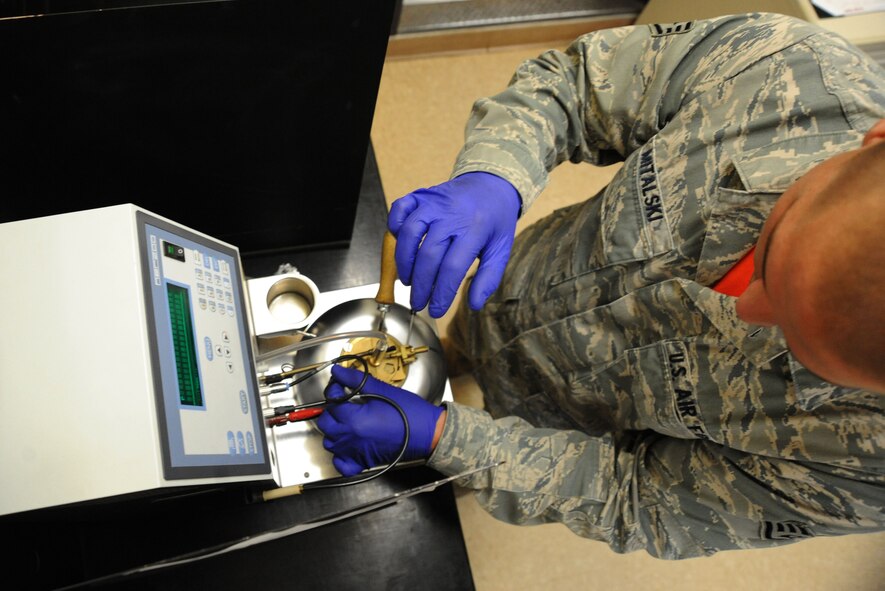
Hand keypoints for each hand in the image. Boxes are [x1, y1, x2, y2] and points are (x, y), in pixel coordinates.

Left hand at [316, 365, 444, 476]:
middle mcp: (351, 438)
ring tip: (344, 420)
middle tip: (341, 402)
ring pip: (330, 443)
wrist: (427, 432)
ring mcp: (356, 452)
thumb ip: (356, 380)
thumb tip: (339, 371)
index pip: (331, 402)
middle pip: (325, 423)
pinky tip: (346, 445)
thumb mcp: (381, 390)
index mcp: (354, 419)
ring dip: (333, 430)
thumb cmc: (409, 412)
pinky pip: (342, 465)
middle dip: (330, 410)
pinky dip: (339, 457)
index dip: (333, 390)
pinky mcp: (364, 462)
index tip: (340, 384)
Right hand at [388, 171, 519, 317]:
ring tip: (409, 280)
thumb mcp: (501, 249)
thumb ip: (488, 278)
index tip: (436, 310)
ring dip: (405, 262)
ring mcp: (434, 202)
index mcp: (475, 229)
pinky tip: (401, 245)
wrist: (491, 183)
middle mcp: (452, 214)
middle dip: (421, 285)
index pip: (452, 268)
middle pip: (428, 255)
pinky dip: (394, 226)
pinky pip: (400, 208)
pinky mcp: (421, 195)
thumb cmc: (495, 219)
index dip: (441, 293)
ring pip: (409, 233)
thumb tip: (474, 304)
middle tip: (419, 302)